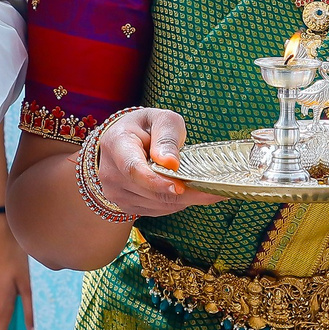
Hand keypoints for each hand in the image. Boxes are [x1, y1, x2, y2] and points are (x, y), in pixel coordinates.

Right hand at [91, 109, 219, 217]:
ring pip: (158, 204)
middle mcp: (111, 174)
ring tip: (208, 188)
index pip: (134, 169)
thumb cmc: (146, 127)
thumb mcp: (161, 119)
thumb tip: (171, 163)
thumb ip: (166, 137)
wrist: (123, 143)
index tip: (180, 187)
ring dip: (185, 199)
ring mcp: (116, 194)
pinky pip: (158, 210)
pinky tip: (189, 191)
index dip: (157, 181)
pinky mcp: (127, 207)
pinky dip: (176, 203)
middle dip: (186, 193)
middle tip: (217, 190)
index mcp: (116, 145)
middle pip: (151, 192)